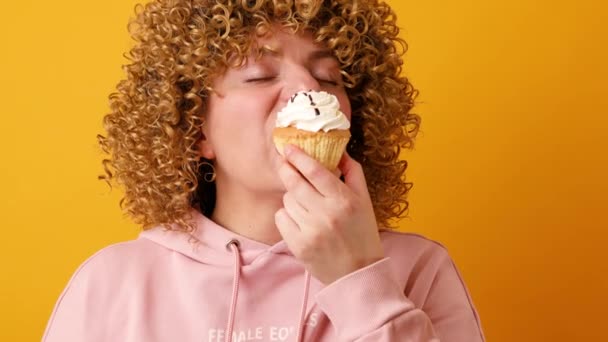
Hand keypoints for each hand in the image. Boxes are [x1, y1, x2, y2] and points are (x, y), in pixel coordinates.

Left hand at [275, 144, 384, 284]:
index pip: (316, 171)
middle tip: (283, 163)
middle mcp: (326, 214)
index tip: (289, 148)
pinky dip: (286, 215)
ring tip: (303, 203)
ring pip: (287, 200)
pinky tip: (299, 219)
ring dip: (291, 197)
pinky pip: (281, 218)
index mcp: (344, 201)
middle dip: (286, 169)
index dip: (299, 157)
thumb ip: (353, 172)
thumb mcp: (364, 200)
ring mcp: (311, 231)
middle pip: (295, 183)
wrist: (358, 273)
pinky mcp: (298, 246)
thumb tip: (339, 150)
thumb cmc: (362, 233)